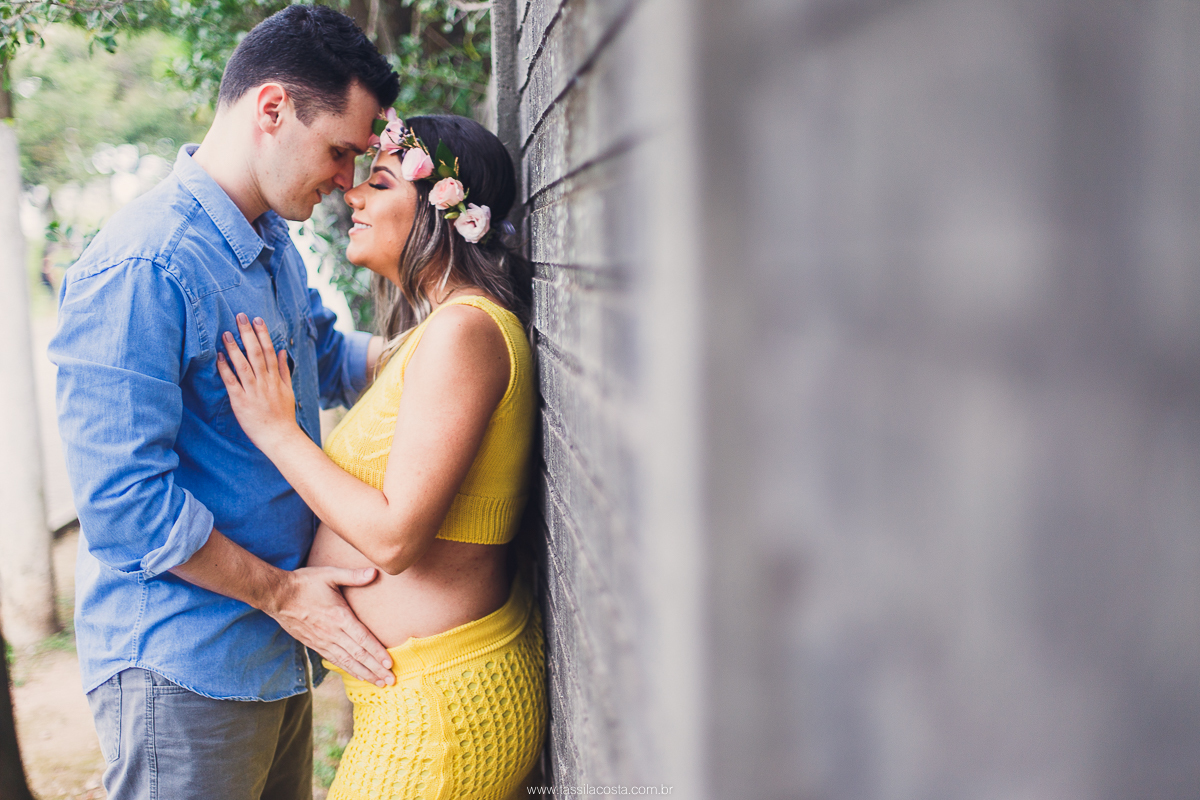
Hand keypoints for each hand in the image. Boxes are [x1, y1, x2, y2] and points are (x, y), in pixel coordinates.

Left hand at [217, 313, 296, 451]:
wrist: (280, 437)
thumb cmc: (283, 415)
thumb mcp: (288, 391)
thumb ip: (284, 370)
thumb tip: (283, 351)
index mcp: (276, 379)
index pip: (270, 351)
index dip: (263, 334)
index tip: (256, 320)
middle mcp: (265, 382)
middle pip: (257, 353)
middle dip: (248, 334)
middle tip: (240, 316)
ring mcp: (253, 391)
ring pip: (243, 365)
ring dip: (234, 348)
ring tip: (226, 333)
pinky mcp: (241, 402)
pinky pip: (232, 382)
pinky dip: (225, 369)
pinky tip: (219, 357)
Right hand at [265, 566, 395, 686]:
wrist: (277, 595)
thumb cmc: (305, 583)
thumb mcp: (329, 574)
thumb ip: (352, 575)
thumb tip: (374, 572)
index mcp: (339, 616)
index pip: (362, 639)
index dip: (377, 652)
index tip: (389, 664)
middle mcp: (332, 633)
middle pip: (358, 655)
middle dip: (375, 669)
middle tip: (391, 680)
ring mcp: (322, 641)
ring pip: (347, 661)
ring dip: (364, 673)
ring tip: (379, 683)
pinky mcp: (315, 644)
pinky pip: (334, 660)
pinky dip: (348, 669)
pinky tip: (359, 675)